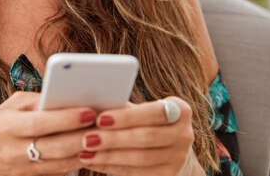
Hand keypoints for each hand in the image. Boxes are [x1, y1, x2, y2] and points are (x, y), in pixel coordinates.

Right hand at [0, 91, 97, 175]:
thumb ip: (36, 101)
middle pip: (56, 146)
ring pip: (61, 164)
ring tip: (103, 138)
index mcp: (8, 126)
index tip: (89, 110)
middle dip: (83, 136)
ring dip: (84, 152)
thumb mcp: (9, 107)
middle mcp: (14, 149)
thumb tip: (65, 96)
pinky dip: (76, 163)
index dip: (67, 118)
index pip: (41, 122)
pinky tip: (89, 152)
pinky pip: (59, 173)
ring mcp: (23, 169)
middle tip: (104, 125)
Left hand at [78, 97, 197, 175]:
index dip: (127, 117)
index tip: (100, 118)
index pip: (154, 112)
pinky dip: (111, 167)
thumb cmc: (144, 120)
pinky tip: (92, 161)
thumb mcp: (140, 110)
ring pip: (140, 159)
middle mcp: (185, 135)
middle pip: (146, 137)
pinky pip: (136, 173)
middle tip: (86, 139)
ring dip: (109, 156)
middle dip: (113, 139)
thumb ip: (123, 105)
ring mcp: (179, 159)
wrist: (168, 148)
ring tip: (85, 152)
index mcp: (180, 111)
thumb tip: (90, 101)